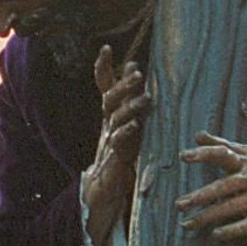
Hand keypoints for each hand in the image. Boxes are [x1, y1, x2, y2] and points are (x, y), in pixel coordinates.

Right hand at [83, 46, 149, 245]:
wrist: (101, 196)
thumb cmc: (118, 160)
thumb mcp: (126, 129)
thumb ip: (129, 103)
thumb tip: (135, 70)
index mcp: (110, 118)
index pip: (103, 88)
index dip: (102, 69)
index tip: (105, 48)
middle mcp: (106, 128)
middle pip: (110, 101)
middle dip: (123, 85)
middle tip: (137, 73)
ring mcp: (107, 145)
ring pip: (115, 122)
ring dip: (130, 108)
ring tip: (145, 98)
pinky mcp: (113, 164)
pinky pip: (117, 147)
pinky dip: (125, 136)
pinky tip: (133, 128)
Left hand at [176, 132, 246, 241]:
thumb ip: (222, 145)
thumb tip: (198, 135)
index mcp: (246, 161)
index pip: (222, 154)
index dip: (203, 154)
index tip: (184, 156)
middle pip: (222, 187)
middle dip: (199, 197)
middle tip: (179, 204)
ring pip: (230, 208)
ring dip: (207, 217)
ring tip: (187, 224)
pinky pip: (246, 225)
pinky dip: (231, 231)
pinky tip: (215, 234)